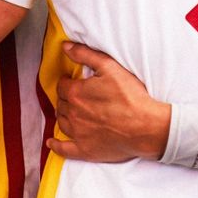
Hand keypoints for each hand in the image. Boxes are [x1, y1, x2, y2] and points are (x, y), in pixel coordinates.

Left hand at [48, 43, 170, 162]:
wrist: (146, 126)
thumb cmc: (130, 96)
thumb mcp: (110, 67)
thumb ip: (85, 54)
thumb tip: (65, 46)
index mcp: (76, 93)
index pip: (62, 86)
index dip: (66, 82)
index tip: (71, 82)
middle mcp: (73, 114)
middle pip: (61, 104)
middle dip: (66, 99)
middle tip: (75, 97)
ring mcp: (77, 134)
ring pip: (61, 122)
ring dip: (63, 116)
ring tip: (69, 113)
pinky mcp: (84, 150)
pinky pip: (64, 149)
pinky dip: (56, 146)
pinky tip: (51, 143)